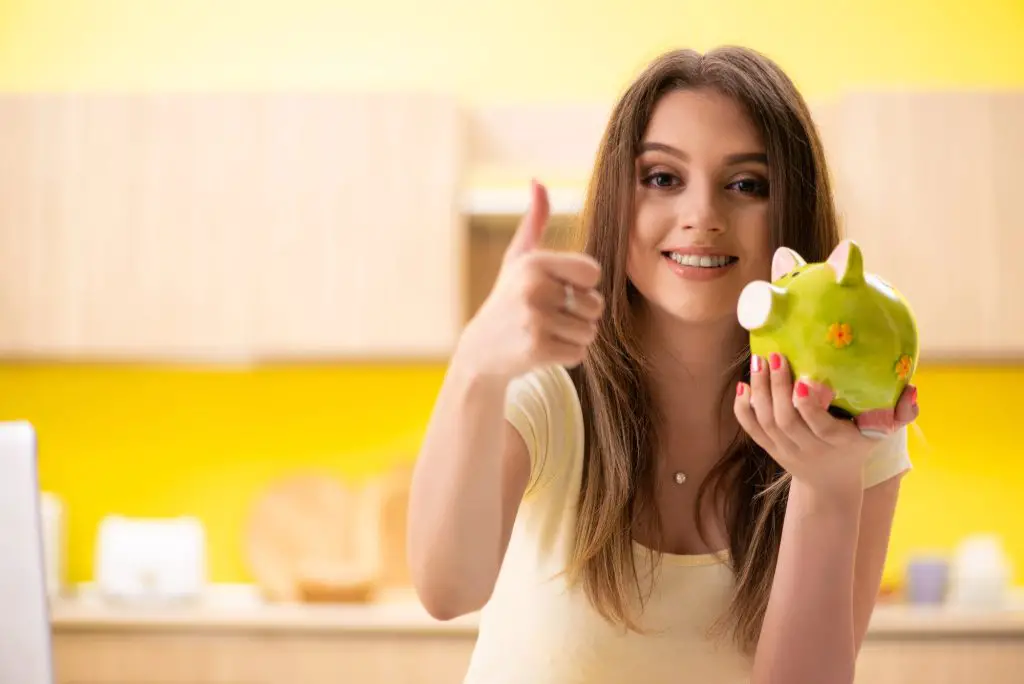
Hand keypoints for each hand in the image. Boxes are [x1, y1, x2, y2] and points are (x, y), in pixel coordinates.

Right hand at [455, 180, 603, 380]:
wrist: (481, 350)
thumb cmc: (509, 298)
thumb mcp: (518, 258)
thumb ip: (534, 221)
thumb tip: (537, 181)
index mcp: (535, 262)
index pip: (593, 273)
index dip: (582, 285)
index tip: (558, 289)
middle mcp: (534, 288)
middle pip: (596, 305)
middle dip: (580, 315)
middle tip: (549, 316)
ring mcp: (535, 320)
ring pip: (590, 331)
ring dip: (574, 336)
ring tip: (546, 332)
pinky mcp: (537, 349)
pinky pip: (579, 353)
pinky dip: (567, 355)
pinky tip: (543, 349)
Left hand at [733, 352, 918, 496]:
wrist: (831, 483)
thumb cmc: (858, 447)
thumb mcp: (883, 433)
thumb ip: (902, 412)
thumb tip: (912, 389)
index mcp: (837, 442)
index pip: (819, 427)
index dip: (808, 407)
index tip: (803, 381)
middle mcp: (808, 449)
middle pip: (786, 421)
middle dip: (776, 388)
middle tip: (773, 356)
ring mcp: (785, 450)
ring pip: (766, 422)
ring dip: (759, 391)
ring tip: (758, 362)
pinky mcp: (769, 448)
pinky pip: (752, 429)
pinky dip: (744, 408)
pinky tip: (744, 386)